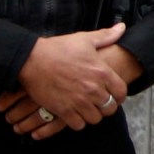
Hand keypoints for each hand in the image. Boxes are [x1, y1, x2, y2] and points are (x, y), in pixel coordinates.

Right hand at [2, 24, 129, 137]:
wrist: (31, 60)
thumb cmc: (58, 49)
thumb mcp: (85, 39)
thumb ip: (106, 36)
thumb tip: (122, 27)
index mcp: (101, 72)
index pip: (121, 92)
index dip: (119, 96)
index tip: (114, 95)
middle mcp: (93, 89)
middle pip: (110, 108)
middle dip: (106, 107)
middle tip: (99, 103)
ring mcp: (78, 101)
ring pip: (95, 119)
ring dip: (92, 115)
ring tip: (87, 109)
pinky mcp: (62, 110)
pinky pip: (78, 125)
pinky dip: (77, 122)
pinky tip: (74, 114)